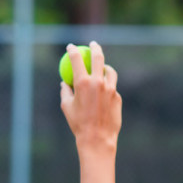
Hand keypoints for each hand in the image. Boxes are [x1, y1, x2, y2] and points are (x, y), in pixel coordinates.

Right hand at [60, 41, 121, 155]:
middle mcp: (98, 82)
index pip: (76, 60)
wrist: (97, 137)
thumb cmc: (78, 123)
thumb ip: (65, 91)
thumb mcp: (66, 106)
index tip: (71, 47)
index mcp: (82, 83)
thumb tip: (64, 83)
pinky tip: (103, 92)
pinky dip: (107, 86)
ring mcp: (110, 88)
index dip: (72, 51)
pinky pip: (112, 87)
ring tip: (102, 68)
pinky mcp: (118, 96)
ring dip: (105, 67)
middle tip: (93, 45)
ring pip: (109, 71)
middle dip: (95, 48)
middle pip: (98, 58)